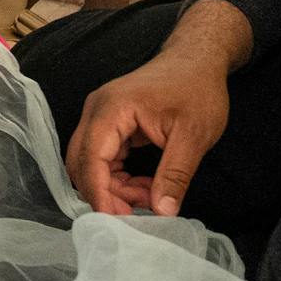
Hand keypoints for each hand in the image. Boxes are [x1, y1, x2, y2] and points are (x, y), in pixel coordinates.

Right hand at [62, 0, 251, 217]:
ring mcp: (101, 115)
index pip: (90, 159)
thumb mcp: (194, 136)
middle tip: (139, 213)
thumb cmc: (197, 89)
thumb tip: (162, 212)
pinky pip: (102, 157)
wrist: (198, 58)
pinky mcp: (110, 122)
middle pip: (82, 163)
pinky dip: (119, 176)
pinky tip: (146, 185)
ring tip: (150, 197)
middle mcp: (97, 111)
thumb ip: (175, 175)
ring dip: (114, 187)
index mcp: (112, 110)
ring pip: (91, 163)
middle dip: (106, 194)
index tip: (118, 222)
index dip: (100, 195)